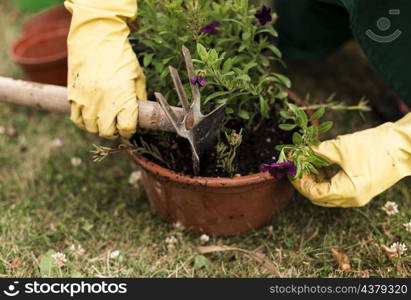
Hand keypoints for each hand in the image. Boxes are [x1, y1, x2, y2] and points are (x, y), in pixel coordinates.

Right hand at [64, 0, 146, 138]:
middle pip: (108, 132)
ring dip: (100, 127)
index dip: (130, 130)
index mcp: (123, 99)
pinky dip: (85, 122)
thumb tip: (139, 114)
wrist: (95, 37)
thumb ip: (139, 98)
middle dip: (115, 131)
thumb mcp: (137, 77)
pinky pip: (77, 119)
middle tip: (118, 124)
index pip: (127, 128)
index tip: (131, 126)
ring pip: (92, 128)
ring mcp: (86, 101)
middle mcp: (103, 103)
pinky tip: (91, 116)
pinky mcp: (73, 96)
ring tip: (105, 119)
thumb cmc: (121, 56)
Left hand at [292, 113, 410, 206]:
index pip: (313, 193)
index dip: (299, 181)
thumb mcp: (340, 147)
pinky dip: (326, 178)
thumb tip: (297, 153)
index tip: (289, 167)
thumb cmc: (374, 145)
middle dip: (305, 180)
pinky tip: (320, 163)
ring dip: (315, 179)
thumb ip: (316, 152)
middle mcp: (352, 199)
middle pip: (319, 196)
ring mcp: (358, 195)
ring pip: (327, 192)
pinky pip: (338, 188)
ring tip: (305, 162)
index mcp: (347, 192)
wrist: (404, 145)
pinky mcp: (361, 188)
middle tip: (295, 165)